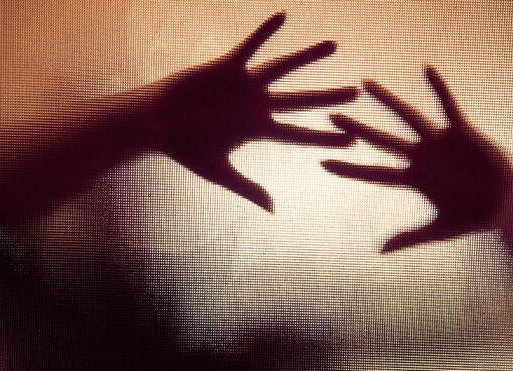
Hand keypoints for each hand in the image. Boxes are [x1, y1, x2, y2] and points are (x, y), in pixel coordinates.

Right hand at [156, 12, 356, 211]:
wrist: (155, 123)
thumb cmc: (184, 149)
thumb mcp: (218, 172)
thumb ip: (247, 188)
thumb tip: (273, 209)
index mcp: (257, 130)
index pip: (299, 134)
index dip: (324, 136)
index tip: (352, 138)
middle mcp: (256, 105)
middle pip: (301, 100)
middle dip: (328, 97)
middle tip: (357, 92)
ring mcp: (244, 85)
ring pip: (283, 68)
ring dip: (307, 57)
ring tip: (334, 45)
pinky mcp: (226, 66)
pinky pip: (250, 46)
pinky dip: (265, 32)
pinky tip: (283, 16)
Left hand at [323, 67, 512, 251]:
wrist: (508, 205)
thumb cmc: (475, 219)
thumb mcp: (440, 230)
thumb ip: (410, 238)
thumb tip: (380, 251)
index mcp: (413, 180)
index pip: (373, 173)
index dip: (349, 169)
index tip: (322, 163)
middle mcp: (421, 158)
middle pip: (381, 141)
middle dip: (357, 129)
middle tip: (332, 117)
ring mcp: (439, 143)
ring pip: (407, 117)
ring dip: (387, 101)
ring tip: (366, 84)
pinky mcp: (462, 131)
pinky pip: (448, 106)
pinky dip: (439, 89)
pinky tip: (427, 69)